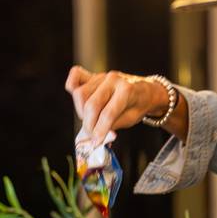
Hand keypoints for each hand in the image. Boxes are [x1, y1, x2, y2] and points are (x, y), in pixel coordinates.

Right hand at [65, 65, 188, 145]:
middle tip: (92, 135)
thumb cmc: (137, 106)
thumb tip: (96, 136)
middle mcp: (112, 80)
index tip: (96, 142)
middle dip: (89, 124)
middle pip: (91, 104)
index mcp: (126, 90)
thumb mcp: (130, 119)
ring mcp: (101, 76)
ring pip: (80, 94)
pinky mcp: (93, 75)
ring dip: (81, 112)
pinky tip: (77, 100)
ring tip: (90, 120)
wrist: (144, 91)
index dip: (100, 131)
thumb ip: (113, 126)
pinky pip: (76, 75)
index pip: (108, 114)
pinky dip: (72, 85)